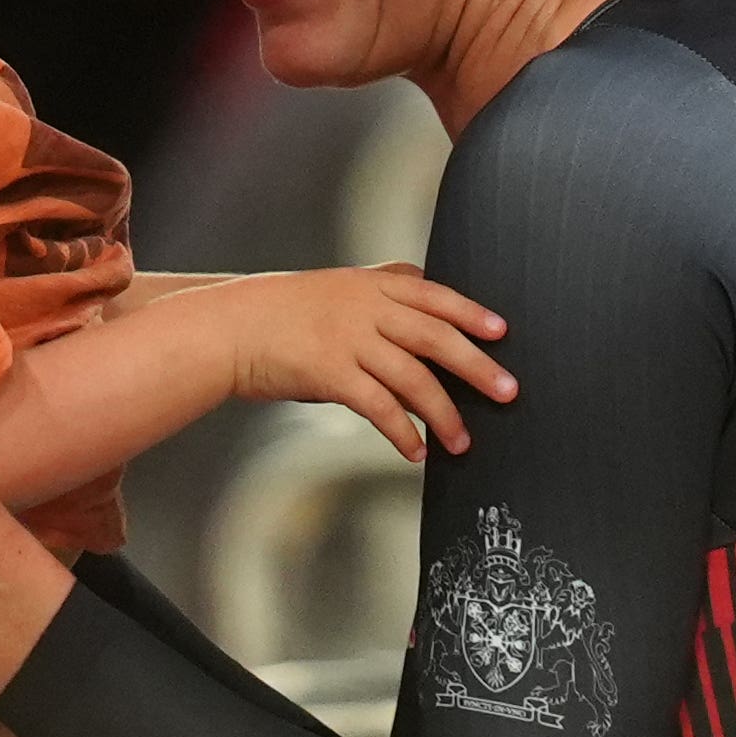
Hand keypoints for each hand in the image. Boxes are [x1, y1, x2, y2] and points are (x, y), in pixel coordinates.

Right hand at [212, 265, 513, 463]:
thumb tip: (418, 294)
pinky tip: (416, 452)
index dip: (470, 312)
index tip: (501, 331)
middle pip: (436, 336)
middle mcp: (364, 308)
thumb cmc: (277, 313)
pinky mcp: (330, 372)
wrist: (227, 328)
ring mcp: (348, 339)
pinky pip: (379, 407)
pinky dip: (402, 432)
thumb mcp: (332, 287)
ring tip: (463, 442)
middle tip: (508, 391)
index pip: (433, 295)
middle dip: (477, 365)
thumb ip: (375, 290)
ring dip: (444, 413)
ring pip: (413, 377)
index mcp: (368, 284)